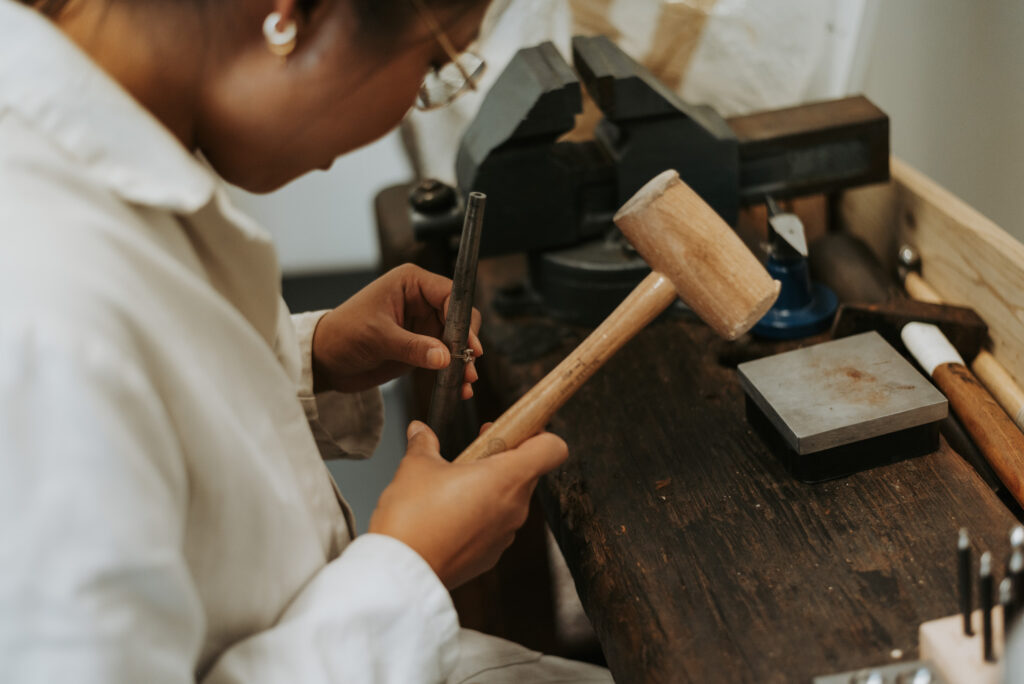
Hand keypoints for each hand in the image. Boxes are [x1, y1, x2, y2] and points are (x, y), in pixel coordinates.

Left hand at [311, 264, 482, 393]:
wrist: (324, 360)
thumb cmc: (342, 335)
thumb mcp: (377, 338)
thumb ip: (413, 347)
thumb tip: (445, 357)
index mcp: (410, 283)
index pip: (450, 295)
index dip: (463, 319)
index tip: (469, 344)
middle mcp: (420, 300)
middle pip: (459, 318)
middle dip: (466, 342)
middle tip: (468, 366)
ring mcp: (422, 324)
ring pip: (455, 340)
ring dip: (462, 361)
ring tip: (465, 382)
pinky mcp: (420, 346)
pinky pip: (444, 357)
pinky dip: (452, 371)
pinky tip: (458, 388)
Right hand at [369, 421, 568, 588]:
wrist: (401, 573)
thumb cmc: (413, 517)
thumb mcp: (416, 467)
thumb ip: (425, 443)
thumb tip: (420, 430)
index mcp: (507, 478)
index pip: (552, 449)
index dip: (538, 434)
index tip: (511, 431)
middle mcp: (515, 508)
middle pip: (528, 472)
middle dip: (504, 457)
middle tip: (474, 451)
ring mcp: (505, 535)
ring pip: (510, 500)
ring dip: (491, 488)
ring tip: (453, 485)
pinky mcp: (490, 557)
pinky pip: (495, 526)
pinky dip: (480, 516)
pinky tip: (448, 516)